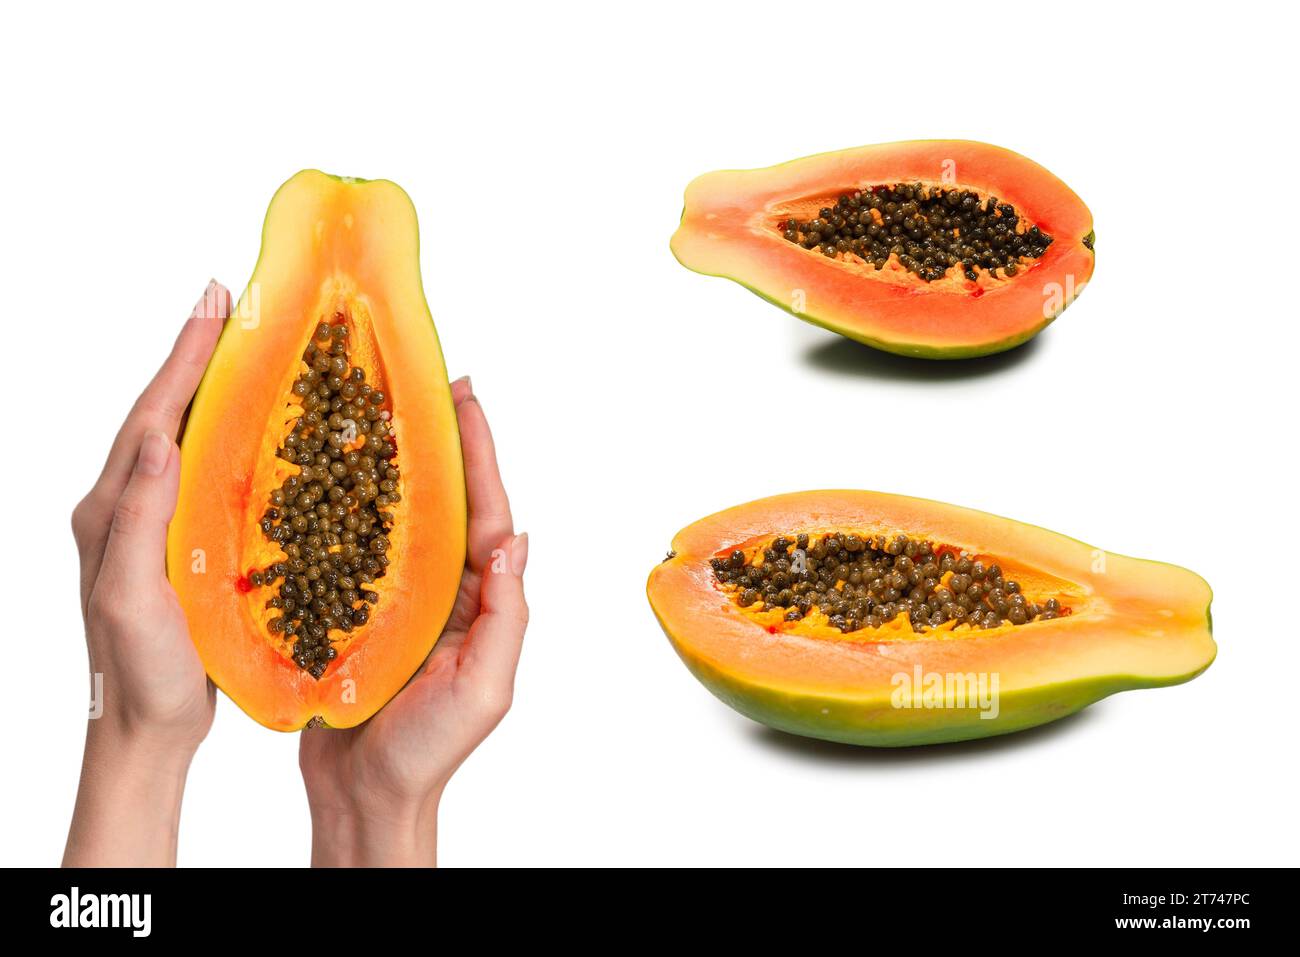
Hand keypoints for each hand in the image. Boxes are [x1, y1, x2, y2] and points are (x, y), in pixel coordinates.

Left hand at [64, 280, 228, 865]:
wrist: (142, 726)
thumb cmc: (139, 670)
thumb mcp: (130, 594)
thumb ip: (137, 517)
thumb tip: (158, 439)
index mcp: (112, 508)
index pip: (154, 415)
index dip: (185, 357)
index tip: (216, 303)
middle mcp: (126, 504)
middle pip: (167, 413)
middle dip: (198, 356)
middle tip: (234, 307)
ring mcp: (152, 523)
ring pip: (186, 439)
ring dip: (214, 390)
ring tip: (250, 352)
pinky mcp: (180, 543)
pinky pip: (205, 474)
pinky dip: (229, 437)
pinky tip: (258, 430)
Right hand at [300, 377, 528, 866]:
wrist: (366, 795)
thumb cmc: (430, 752)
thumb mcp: (485, 688)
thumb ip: (504, 616)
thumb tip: (516, 541)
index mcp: (479, 601)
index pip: (484, 512)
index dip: (477, 454)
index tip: (466, 397)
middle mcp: (443, 590)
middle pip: (442, 500)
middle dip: (436, 442)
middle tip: (422, 382)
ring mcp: (398, 598)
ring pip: (397, 516)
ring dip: (390, 464)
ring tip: (375, 410)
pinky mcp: (352, 610)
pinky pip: (352, 549)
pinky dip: (345, 510)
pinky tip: (327, 475)